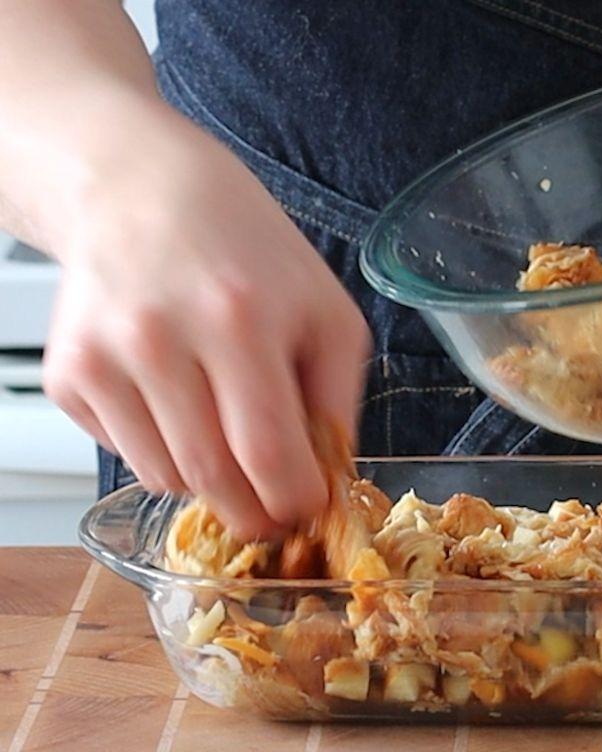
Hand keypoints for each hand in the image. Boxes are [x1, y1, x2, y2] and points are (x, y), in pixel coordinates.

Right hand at [42, 103, 370, 538]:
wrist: (141, 192)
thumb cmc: (247, 250)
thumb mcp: (325, 307)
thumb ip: (336, 397)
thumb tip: (329, 477)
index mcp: (240, 319)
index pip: (266, 452)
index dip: (291, 501)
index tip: (306, 510)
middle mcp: (161, 338)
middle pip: (212, 478)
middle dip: (252, 512)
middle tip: (272, 512)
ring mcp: (104, 357)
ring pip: (166, 476)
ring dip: (207, 479)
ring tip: (226, 429)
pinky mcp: (68, 373)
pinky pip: (126, 453)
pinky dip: (161, 449)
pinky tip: (177, 399)